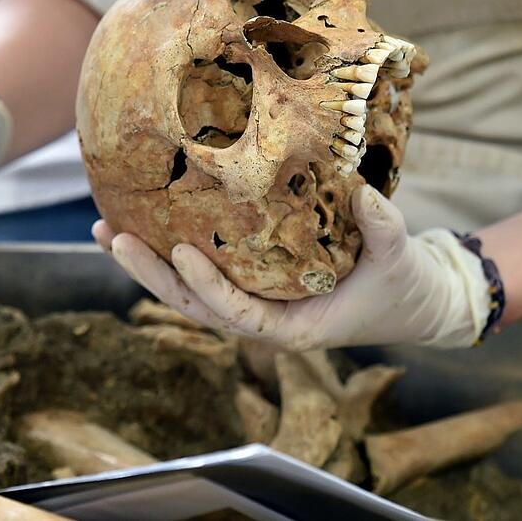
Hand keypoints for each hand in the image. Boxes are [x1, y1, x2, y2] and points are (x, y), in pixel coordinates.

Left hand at [93, 185, 491, 350]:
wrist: (414, 301)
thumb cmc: (404, 286)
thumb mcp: (401, 259)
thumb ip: (384, 229)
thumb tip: (364, 193)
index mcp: (295, 329)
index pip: (240, 315)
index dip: (208, 287)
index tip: (180, 252)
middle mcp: (266, 323)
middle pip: (196, 307)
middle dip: (153, 276)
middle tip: (114, 237)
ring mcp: (256, 307)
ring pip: (191, 295)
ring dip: (149, 267)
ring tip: (107, 232)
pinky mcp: (255, 288)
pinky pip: (207, 276)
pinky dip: (174, 258)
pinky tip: (145, 229)